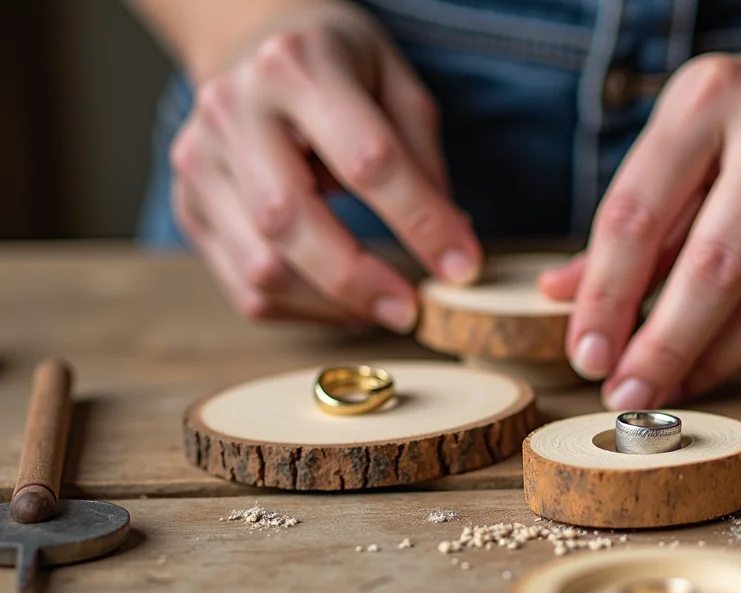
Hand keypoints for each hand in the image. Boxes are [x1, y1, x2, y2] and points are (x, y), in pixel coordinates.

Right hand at [170, 3, 481, 330]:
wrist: (254, 44)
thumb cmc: (339, 68)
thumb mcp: (398, 84)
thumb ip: (424, 162)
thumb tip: (451, 249)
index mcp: (297, 66)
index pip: (367, 160)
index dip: (420, 222)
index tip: (462, 267)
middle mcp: (233, 109)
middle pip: (289, 220)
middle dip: (359, 280)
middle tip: (412, 310)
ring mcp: (199, 159)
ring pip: (260, 267)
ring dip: (331, 306)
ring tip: (383, 307)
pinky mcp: (188, 206)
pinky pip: (244, 288)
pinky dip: (302, 311)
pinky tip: (342, 303)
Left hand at [540, 47, 740, 407]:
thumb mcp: (698, 139)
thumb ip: (637, 219)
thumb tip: (561, 295)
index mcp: (713, 94)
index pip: (637, 214)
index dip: (604, 298)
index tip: (587, 354)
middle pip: (712, 270)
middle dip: (662, 347)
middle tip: (629, 392)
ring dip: (718, 358)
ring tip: (684, 380)